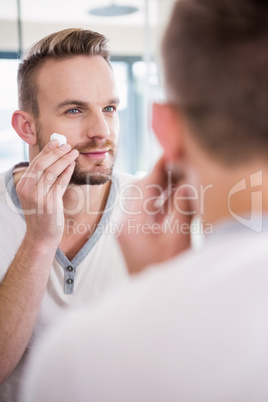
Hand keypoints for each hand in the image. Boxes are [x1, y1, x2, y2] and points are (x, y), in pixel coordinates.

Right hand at [16, 140, 78, 248]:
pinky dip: (67, 172)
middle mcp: (27, 190)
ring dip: (64, 160)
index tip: (56, 142)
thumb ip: (41, 180)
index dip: (47, 151)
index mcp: (22, 186)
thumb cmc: (41, 214)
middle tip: (68, 145)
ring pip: (53, 172)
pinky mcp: (50, 203)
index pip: (35, 163)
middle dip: (57, 153)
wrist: (41, 236)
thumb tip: (54, 159)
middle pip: (43, 165)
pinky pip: (60, 183)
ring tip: (74, 153)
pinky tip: (73, 166)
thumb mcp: (36, 195)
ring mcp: (38, 197)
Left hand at [118, 157, 193, 273]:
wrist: (156, 299)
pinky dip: (164, 202)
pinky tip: (177, 196)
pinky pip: (150, 211)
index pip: (146, 184)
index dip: (160, 166)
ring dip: (165, 188)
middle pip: (145, 189)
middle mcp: (127, 221)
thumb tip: (187, 181)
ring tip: (183, 176)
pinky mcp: (137, 233)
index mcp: (132, 220)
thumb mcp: (177, 237)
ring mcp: (131, 228)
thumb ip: (182, 207)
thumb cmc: (165, 270)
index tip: (171, 151)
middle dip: (164, 175)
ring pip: (148, 199)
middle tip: (181, 162)